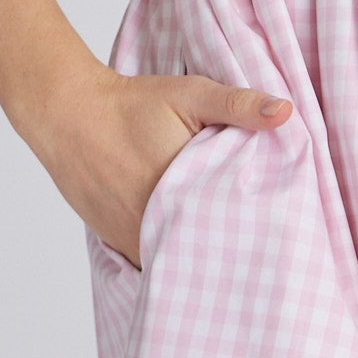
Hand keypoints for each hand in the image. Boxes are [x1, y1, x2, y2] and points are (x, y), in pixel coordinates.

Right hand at [29, 62, 293, 265]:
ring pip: (176, 263)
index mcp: (182, 193)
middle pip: (203, 256)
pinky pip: (152, 259)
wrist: (69, 115)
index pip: (229, 233)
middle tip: (260, 257)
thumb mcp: (191, 95)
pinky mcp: (117, 242)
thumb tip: (287, 113)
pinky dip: (171, 258)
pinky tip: (190, 252)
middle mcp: (155, 226)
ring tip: (231, 260)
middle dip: (230, 256)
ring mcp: (133, 239)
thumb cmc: (132, 105)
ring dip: (198, 261)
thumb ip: (239, 105)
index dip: (253, 238)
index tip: (275, 239)